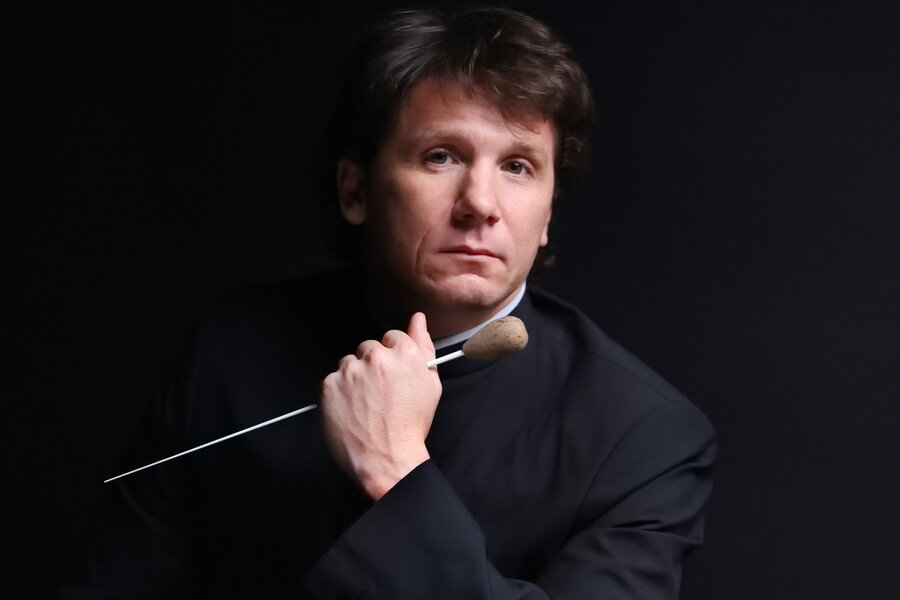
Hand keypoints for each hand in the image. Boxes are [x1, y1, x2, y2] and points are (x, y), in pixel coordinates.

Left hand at [320, 312, 441, 499]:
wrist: (387, 459)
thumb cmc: (411, 425)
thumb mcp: (429, 384)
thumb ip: (423, 346)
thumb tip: (418, 319)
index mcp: (404, 353)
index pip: (391, 337)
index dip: (392, 358)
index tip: (392, 376)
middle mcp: (376, 357)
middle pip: (368, 348)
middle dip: (372, 366)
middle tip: (379, 394)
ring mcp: (350, 371)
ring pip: (349, 363)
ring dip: (354, 378)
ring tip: (365, 405)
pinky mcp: (329, 385)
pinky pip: (332, 380)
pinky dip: (338, 393)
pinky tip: (351, 410)